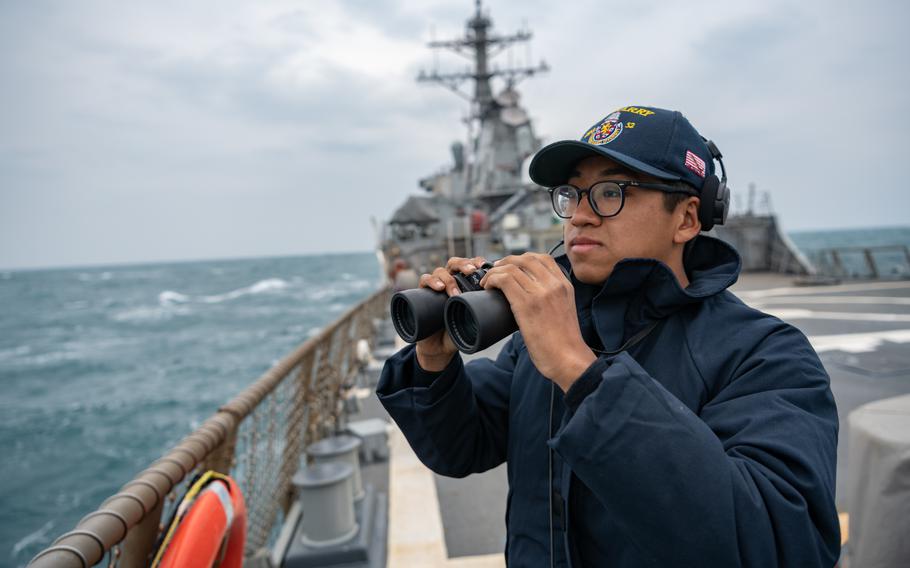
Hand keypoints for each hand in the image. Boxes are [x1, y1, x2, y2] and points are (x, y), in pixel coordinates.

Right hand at [415, 256, 488, 371]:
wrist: (439, 346)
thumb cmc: (460, 331)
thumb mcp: (476, 321)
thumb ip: (490, 317)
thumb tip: (513, 316)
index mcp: (464, 283)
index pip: (470, 265)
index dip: (477, 262)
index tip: (486, 266)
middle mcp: (449, 281)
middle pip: (455, 263)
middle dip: (464, 264)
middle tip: (472, 271)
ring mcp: (435, 286)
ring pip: (440, 270)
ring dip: (448, 278)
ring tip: (454, 292)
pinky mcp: (422, 293)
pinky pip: (424, 280)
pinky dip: (431, 281)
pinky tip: (438, 288)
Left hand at [480, 253, 594, 391]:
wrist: (569, 359)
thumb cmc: (564, 343)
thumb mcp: (564, 311)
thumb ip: (551, 299)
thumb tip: (528, 297)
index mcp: (564, 285)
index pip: (543, 258)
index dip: (522, 259)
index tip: (511, 266)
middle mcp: (553, 285)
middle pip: (525, 258)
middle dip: (506, 262)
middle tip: (494, 271)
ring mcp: (540, 293)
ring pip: (512, 267)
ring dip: (494, 271)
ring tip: (487, 281)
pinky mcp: (526, 304)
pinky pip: (504, 280)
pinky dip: (492, 279)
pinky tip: (487, 286)